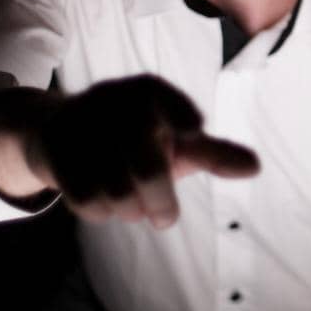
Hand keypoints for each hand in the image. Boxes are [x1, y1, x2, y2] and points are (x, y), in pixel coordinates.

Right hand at [0, 74, 258, 228]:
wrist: (61, 133)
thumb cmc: (136, 139)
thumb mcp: (176, 139)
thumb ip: (214, 153)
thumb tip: (255, 168)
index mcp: (147, 92)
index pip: (169, 101)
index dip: (184, 117)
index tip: (192, 131)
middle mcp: (113, 101)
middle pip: (147, 169)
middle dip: (161, 202)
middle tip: (166, 218)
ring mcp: (81, 127)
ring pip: (116, 192)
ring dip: (131, 211)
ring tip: (136, 208)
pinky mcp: (55, 152)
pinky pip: (86, 200)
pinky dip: (102, 212)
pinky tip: (107, 205)